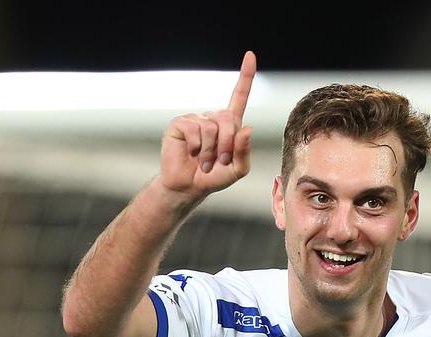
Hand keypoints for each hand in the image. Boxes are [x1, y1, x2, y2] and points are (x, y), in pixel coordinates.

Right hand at [159, 51, 255, 200]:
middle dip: (228, 144)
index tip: (250, 56)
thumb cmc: (214, 177)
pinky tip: (192, 154)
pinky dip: (197, 147)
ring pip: (211, 127)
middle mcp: (212, 118)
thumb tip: (247, 129)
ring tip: (205, 162)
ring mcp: (195, 120)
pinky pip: (194, 130)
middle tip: (220, 160)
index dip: (245, 76)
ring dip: (211, 150)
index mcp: (229, 125)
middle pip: (228, 118)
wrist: (189, 187)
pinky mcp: (180, 124)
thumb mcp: (237, 169)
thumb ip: (245, 151)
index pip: (239, 96)